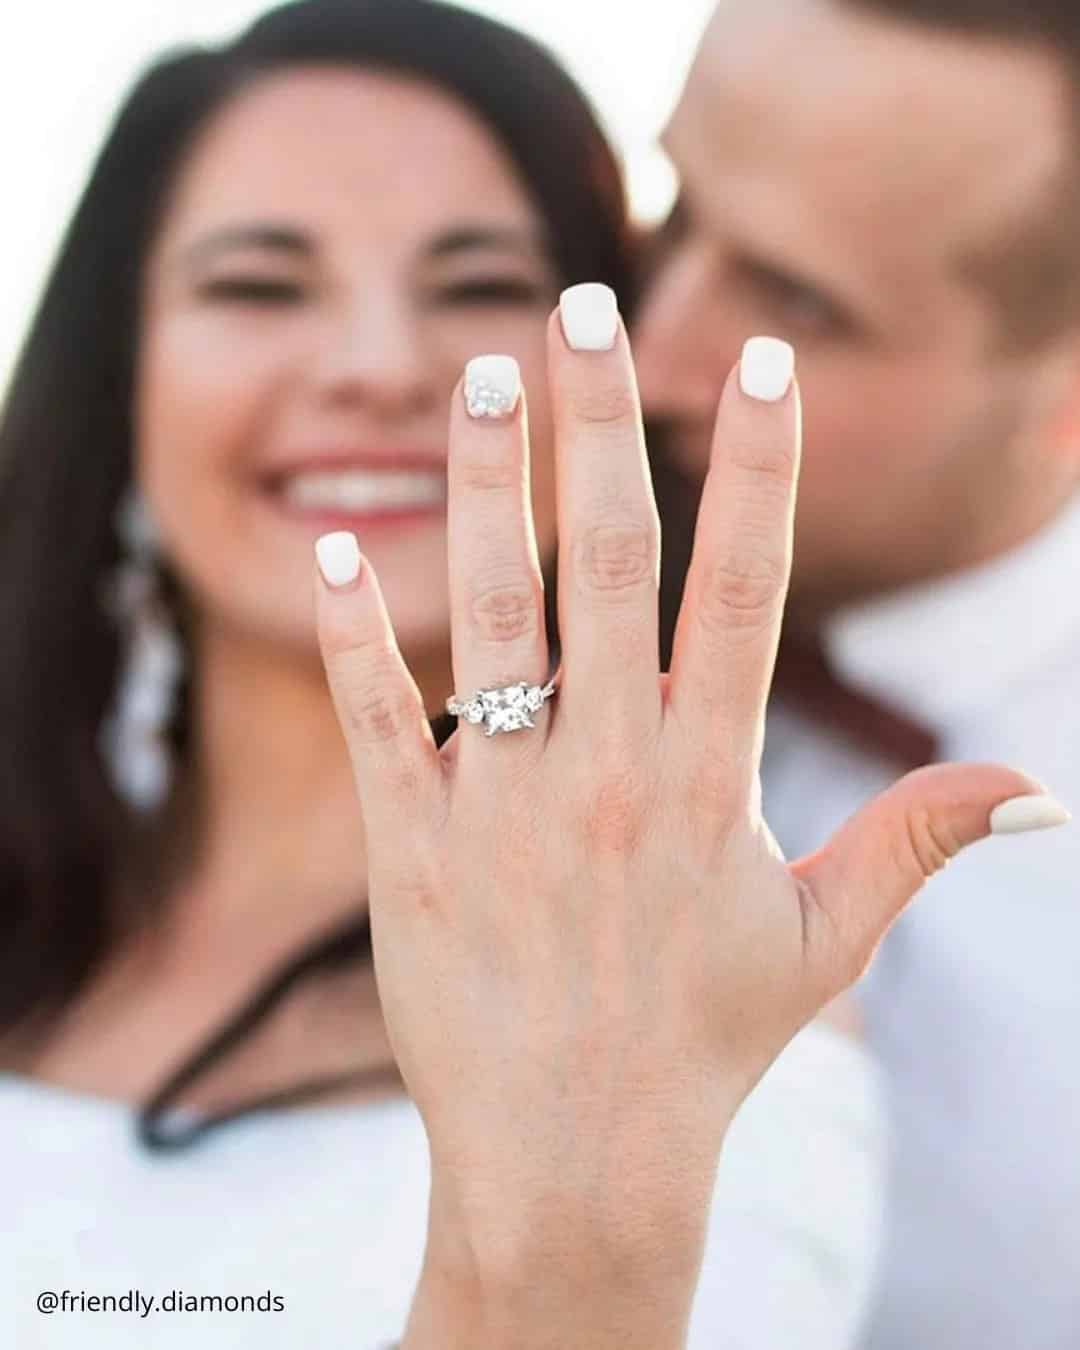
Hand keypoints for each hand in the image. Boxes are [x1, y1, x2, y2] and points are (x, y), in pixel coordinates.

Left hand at [314, 287, 1056, 1292]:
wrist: (573, 1160)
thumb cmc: (703, 1042)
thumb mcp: (825, 942)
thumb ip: (917, 842)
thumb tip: (1042, 790)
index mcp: (708, 780)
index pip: (742, 588)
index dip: (756, 465)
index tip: (758, 362)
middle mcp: (606, 772)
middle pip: (609, 561)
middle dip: (601, 424)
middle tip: (580, 309)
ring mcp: (500, 806)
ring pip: (493, 613)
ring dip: (487, 487)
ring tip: (478, 376)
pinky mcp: (411, 850)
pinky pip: (378, 720)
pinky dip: (355, 634)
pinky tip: (341, 546)